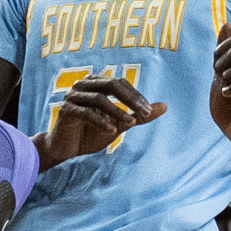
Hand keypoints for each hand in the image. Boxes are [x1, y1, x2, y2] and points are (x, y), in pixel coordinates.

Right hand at [34, 74, 166, 170]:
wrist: (67, 148)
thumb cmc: (92, 133)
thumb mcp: (120, 124)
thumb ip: (139, 114)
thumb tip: (165, 106)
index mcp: (96, 82)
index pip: (120, 82)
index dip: (135, 95)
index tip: (149, 111)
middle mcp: (83, 85)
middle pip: (111, 84)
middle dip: (130, 99)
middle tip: (145, 113)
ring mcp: (73, 96)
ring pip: (99, 98)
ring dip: (117, 111)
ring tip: (131, 123)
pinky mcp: (65, 110)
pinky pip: (86, 112)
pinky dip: (101, 121)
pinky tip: (112, 131)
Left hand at [210, 22, 230, 155]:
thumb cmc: (229, 104)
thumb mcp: (219, 74)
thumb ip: (222, 51)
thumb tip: (228, 23)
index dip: (220, 49)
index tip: (215, 66)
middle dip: (222, 60)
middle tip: (218, 76)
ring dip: (228, 74)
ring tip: (223, 86)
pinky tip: (226, 94)